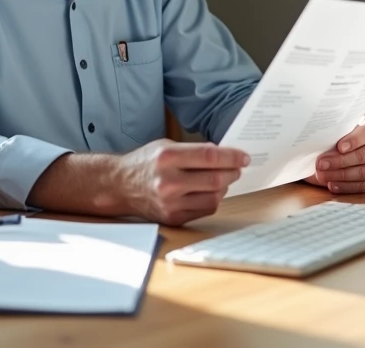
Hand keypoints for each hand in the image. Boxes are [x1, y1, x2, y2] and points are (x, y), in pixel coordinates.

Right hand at [115, 139, 249, 225]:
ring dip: (224, 187)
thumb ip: (194, 151)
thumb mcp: (166, 146)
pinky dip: (213, 199)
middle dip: (232, 172)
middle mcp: (168, 181)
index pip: (209, 156)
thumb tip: (226, 155)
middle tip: (237, 168)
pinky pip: (205, 210)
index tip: (244, 157)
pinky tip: (208, 191)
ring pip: (214, 197)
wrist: (120, 185)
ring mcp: (170, 203)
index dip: (232, 156)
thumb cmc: (146, 162)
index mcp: (167, 157)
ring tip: (222, 178)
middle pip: (215, 179)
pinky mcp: (173, 217)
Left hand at [304, 116, 364, 193]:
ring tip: (322, 175)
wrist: (329, 148)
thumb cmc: (331, 135)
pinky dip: (345, 186)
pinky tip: (331, 185)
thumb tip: (318, 141)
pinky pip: (362, 185)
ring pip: (364, 171)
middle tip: (322, 163)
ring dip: (341, 175)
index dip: (355, 140)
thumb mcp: (331, 130)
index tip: (340, 147)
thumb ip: (330, 133)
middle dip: (341, 161)